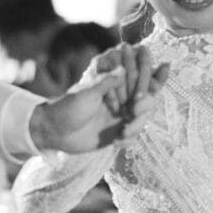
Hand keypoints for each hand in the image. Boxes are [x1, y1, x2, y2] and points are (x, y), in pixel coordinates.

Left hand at [29, 45, 163, 153]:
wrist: (55, 132)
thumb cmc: (68, 107)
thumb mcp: (86, 94)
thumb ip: (106, 83)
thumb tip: (122, 69)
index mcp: (113, 82)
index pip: (139, 75)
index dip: (152, 76)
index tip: (157, 80)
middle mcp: (121, 96)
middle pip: (148, 97)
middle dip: (145, 105)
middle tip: (134, 110)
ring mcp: (121, 113)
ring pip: (143, 117)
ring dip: (137, 125)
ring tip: (124, 132)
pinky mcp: (118, 130)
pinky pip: (133, 135)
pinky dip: (128, 140)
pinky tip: (117, 142)